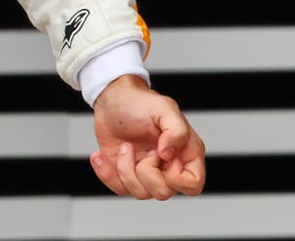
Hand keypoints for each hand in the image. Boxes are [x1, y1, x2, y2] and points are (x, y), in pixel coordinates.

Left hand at [89, 76, 204, 199]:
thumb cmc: (140, 102)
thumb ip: (177, 130)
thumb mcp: (164, 108)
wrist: (111, 100)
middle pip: (163, 193)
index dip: (177, 178)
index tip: (162, 155)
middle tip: (144, 149)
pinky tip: (101, 156)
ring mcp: (147, 173)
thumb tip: (169, 154)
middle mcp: (168, 166)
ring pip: (141, 194)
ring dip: (126, 168)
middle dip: (146, 171)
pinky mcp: (126, 175)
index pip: (193, 184)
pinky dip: (107, 173)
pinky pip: (119, 189)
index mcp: (185, 152)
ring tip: (125, 145)